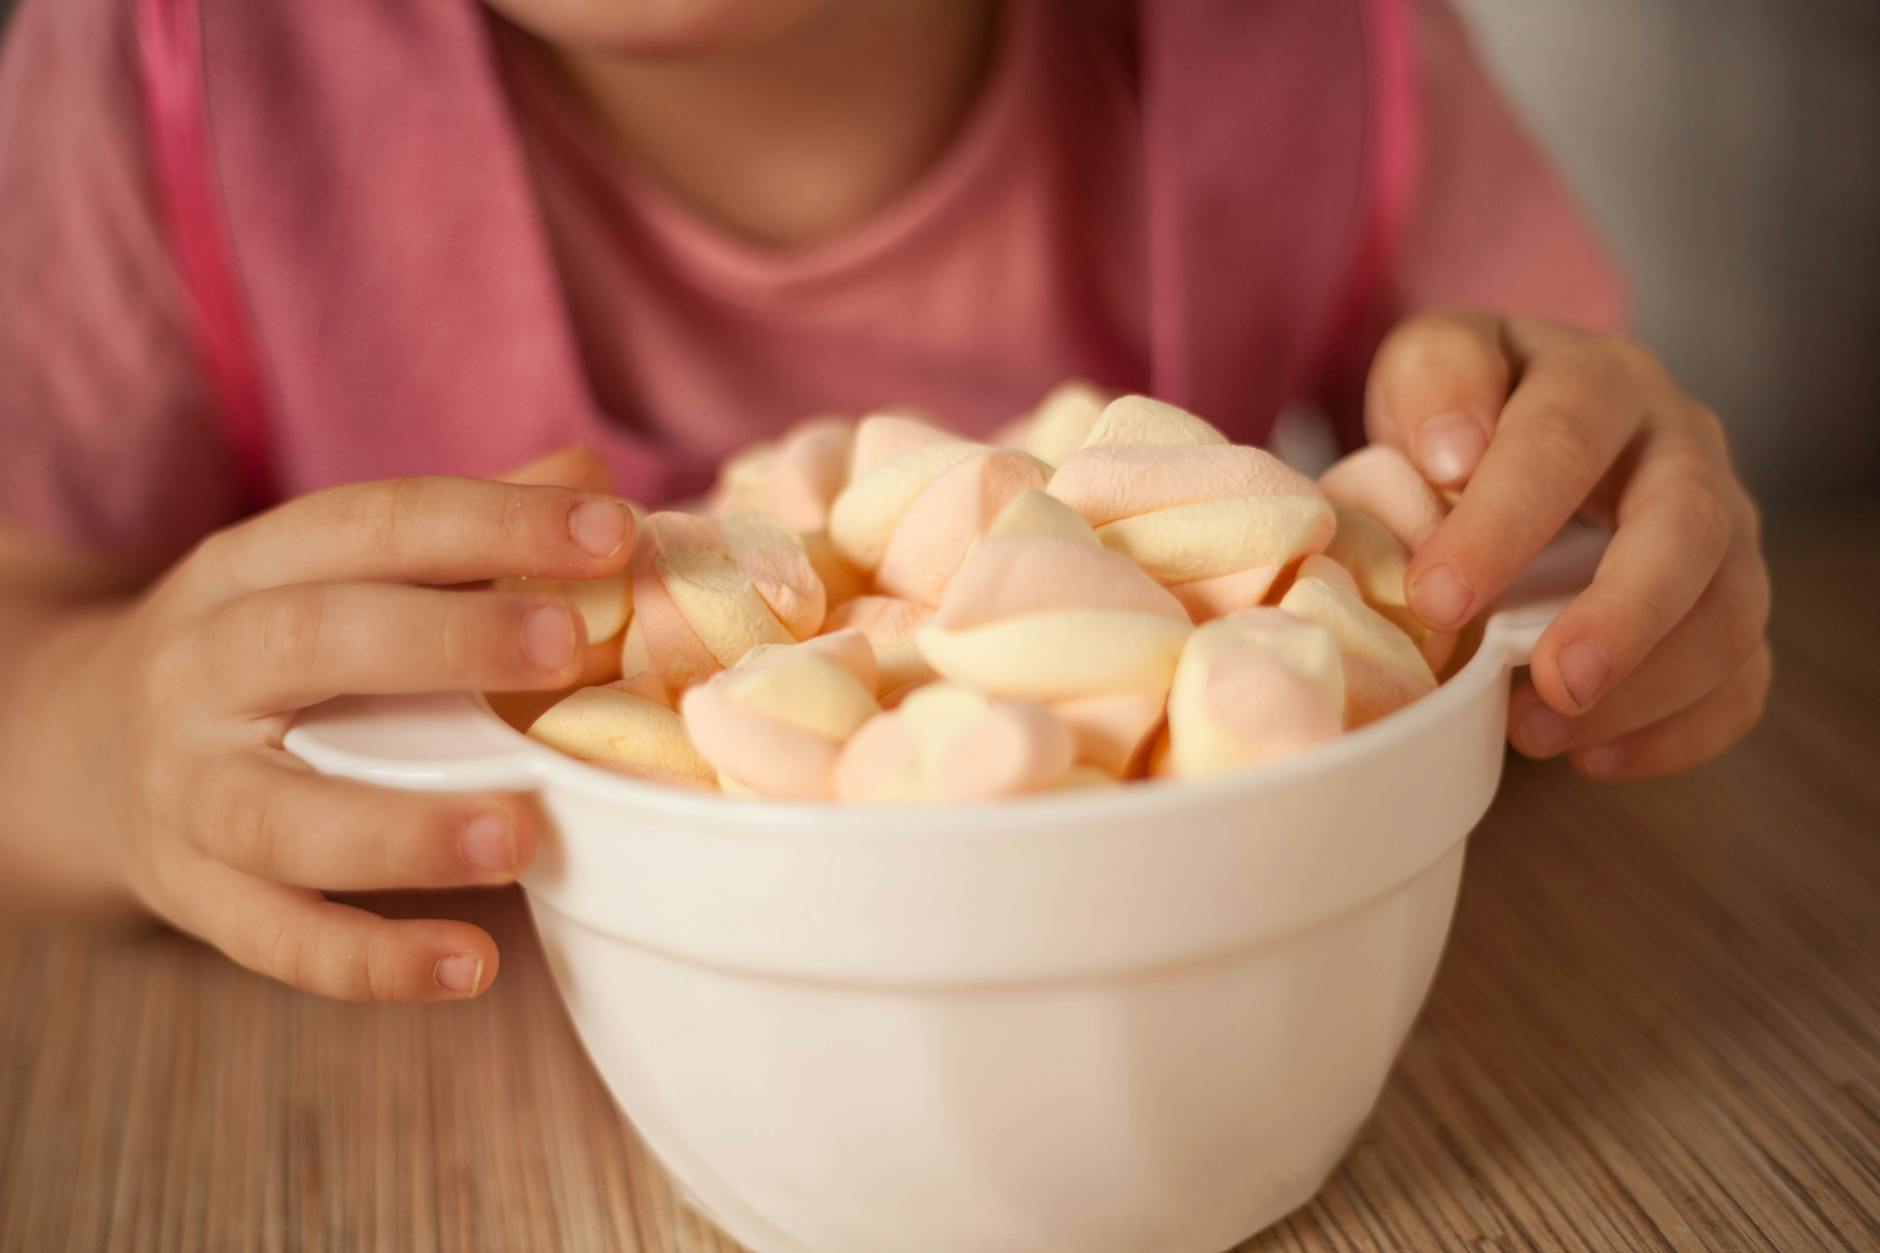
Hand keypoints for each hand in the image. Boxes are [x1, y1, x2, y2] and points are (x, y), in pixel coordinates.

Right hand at [75, 450, 632, 999]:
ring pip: (279, 814)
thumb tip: (595, 481)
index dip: (493, 521)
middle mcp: (201, 669)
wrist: (78, 747)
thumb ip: (462, 534)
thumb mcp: (331, 572)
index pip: (372, 524)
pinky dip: (370, 962)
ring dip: (404, 829)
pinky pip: (274, 939)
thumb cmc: (270, 650)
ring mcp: (186, 791)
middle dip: (445, 642)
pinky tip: (473, 964)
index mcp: (251, 569)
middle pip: (310, 643)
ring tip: (523, 834)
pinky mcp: (192, 893)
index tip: (612, 529)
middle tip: (569, 648)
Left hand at [1365, 312, 1770, 778]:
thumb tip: (1453, 451)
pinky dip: (1679, 731)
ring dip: (1646, 689)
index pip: (1566, 440)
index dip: (1505, 523)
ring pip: (1731, 612)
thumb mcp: (1428, 365)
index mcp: (1598, 382)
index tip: (1438, 598)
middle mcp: (1680, 448)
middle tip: (1557, 680)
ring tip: (1539, 733)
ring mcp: (1720, 529)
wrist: (1508, 433)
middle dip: (1627, 613)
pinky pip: (1743, 677)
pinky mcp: (1727, 603)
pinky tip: (1594, 757)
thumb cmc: (1465, 413)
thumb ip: (1433, 382)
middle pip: (1688, 526)